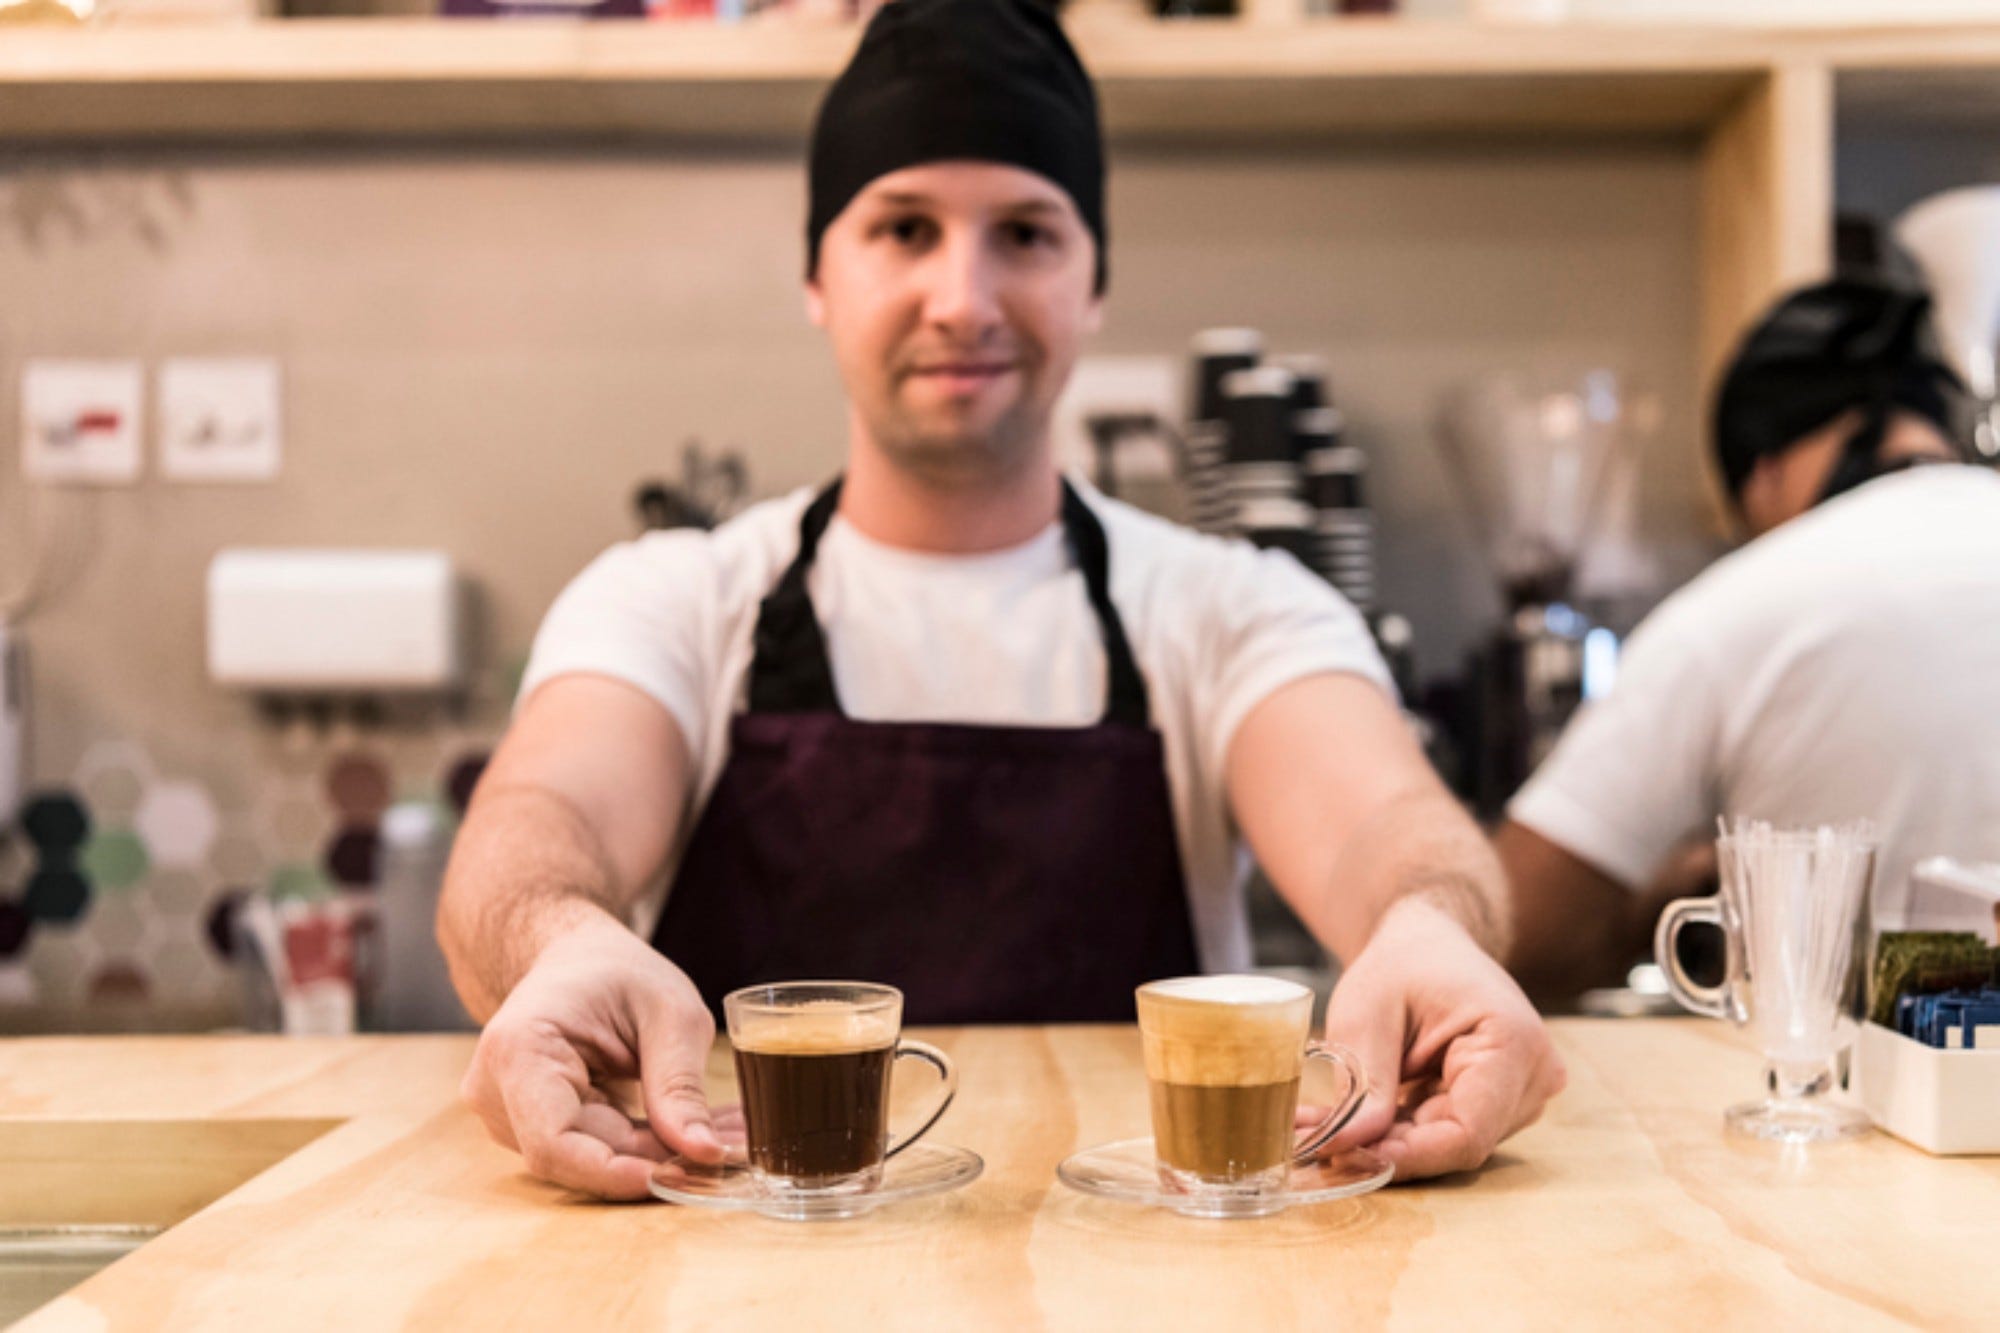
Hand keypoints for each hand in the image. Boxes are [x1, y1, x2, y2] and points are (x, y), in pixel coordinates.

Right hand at [460, 920, 729, 1200]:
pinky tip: (688, 1127)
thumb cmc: (618, 970)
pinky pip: (589, 1151)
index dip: (612, 1172)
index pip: (552, 1142)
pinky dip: (641, 1146)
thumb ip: (680, 1085)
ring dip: (654, 1154)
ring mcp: (506, 1112)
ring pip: (587, 1159)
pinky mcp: (528, 1125)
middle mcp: (495, 1090)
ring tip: (723, 1130)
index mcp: (519, 1050)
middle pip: (577, 1154)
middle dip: (653, 1160)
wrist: (575, 956)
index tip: (676, 1176)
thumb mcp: (670, 1012)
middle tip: (731, 1149)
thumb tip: (704, 1154)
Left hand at [1323, 897, 1565, 1179]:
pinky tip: (1360, 1117)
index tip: (1347, 1156)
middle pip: (1459, 1144)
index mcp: (1512, 1042)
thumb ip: (1364, 1080)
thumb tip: (1348, 1145)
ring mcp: (1523, 1093)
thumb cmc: (1402, 964)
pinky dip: (1402, 1131)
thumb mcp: (1367, 1011)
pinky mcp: (1502, 1103)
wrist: (1430, 944)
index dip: (1407, 1155)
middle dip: (1388, 1148)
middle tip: (1318, 1140)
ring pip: (1451, 1144)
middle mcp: (1533, 1076)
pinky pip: (1449, 1133)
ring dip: (1391, 1141)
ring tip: (1329, 1122)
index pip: (1467, 1132)